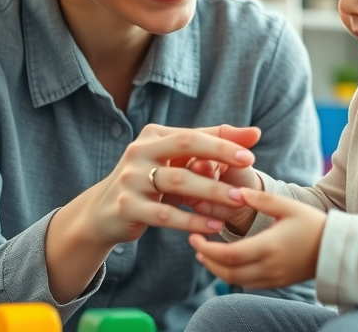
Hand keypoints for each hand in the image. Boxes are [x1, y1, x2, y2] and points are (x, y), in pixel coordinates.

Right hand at [70, 124, 258, 246]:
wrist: (102, 213)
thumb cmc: (149, 182)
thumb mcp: (174, 161)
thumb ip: (212, 145)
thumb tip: (255, 133)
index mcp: (153, 136)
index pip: (193, 134)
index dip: (223, 142)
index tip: (250, 155)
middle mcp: (139, 151)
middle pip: (185, 146)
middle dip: (218, 154)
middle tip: (248, 168)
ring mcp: (130, 179)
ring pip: (178, 182)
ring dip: (212, 191)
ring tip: (237, 201)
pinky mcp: (127, 206)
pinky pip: (166, 214)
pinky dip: (193, 220)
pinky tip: (215, 226)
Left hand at [188, 188, 325, 288]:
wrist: (336, 249)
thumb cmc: (313, 224)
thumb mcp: (288, 206)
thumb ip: (261, 199)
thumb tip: (236, 191)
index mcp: (269, 247)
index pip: (229, 255)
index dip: (207, 248)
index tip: (194, 236)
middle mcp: (269, 267)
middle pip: (227, 271)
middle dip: (207, 259)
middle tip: (195, 244)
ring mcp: (273, 278)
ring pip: (235, 280)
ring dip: (216, 269)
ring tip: (206, 253)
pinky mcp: (277, 283)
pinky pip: (247, 283)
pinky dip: (232, 274)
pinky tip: (226, 261)